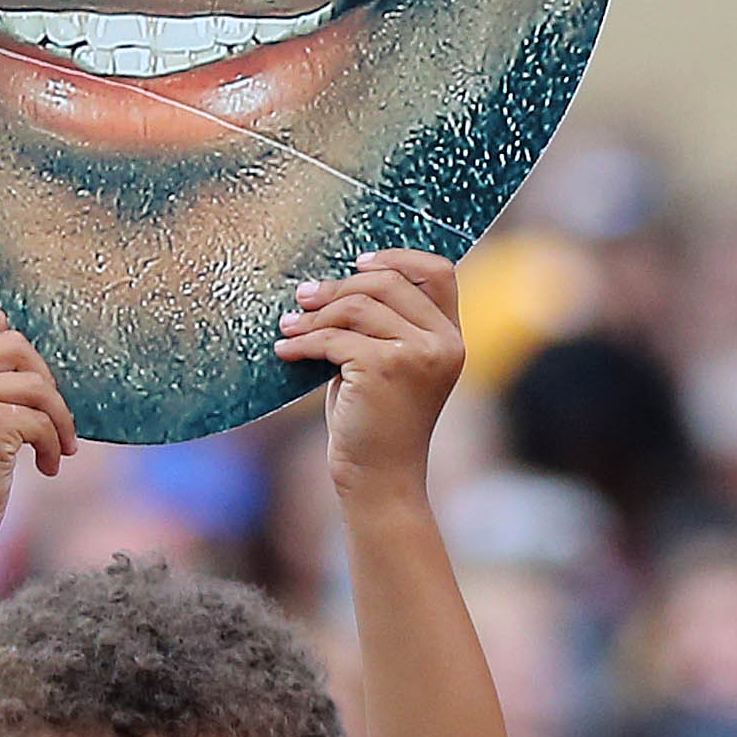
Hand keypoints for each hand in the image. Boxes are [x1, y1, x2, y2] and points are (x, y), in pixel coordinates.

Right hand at [0, 293, 70, 566]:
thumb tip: (23, 351)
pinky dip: (54, 444)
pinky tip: (47, 466)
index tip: (11, 364)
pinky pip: (41, 419)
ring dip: (59, 417)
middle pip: (13, 340)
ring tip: (57, 446)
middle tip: (47, 414)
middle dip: (43, 377)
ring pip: (36, 382)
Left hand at [283, 252, 464, 504]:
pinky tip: (286, 351)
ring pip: (357, 306)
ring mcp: (418, 354)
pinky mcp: (386, 367)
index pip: (438, 272)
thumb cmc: (377, 424)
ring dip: (314, 315)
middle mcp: (443, 343)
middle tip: (304, 297)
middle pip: (388, 282)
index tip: (357, 262)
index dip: (397, 258)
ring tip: (289, 327)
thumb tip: (336, 284)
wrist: (380, 479)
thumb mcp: (392, 367)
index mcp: (451, 338)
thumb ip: (383, 326)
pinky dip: (303, 342)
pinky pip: (334, 337)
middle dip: (339, 286)